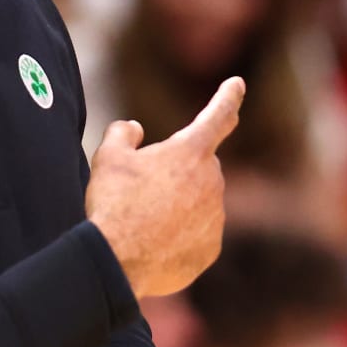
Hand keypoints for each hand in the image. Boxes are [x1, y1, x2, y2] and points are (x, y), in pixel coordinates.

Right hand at [86, 76, 243, 298]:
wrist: (119, 262)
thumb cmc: (114, 204)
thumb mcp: (108, 157)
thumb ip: (122, 134)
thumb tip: (134, 128)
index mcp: (191, 151)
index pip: (218, 115)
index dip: (228, 97)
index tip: (237, 84)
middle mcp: (212, 182)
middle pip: (200, 166)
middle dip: (179, 171)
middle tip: (144, 188)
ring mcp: (215, 217)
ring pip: (199, 202)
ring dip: (178, 204)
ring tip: (142, 220)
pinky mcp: (211, 248)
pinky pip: (197, 233)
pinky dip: (180, 235)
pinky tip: (153, 243)